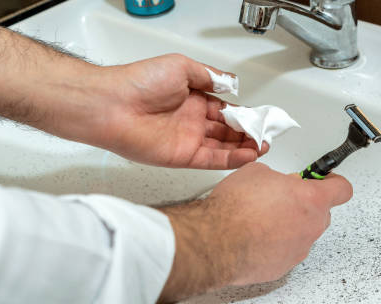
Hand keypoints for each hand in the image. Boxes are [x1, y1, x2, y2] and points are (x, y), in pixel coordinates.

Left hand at [97, 54, 267, 168]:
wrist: (113, 105)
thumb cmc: (140, 82)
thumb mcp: (182, 67)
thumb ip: (209, 77)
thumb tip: (231, 84)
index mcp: (192, 98)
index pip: (226, 110)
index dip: (245, 115)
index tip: (261, 118)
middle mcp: (191, 120)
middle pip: (227, 130)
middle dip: (249, 133)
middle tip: (266, 134)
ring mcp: (188, 140)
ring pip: (223, 147)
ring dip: (244, 148)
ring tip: (263, 146)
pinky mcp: (182, 157)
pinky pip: (212, 160)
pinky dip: (231, 159)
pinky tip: (248, 155)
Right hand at [157, 163, 352, 303]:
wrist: (217, 242)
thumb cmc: (235, 209)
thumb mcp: (257, 172)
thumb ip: (277, 177)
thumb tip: (276, 181)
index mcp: (311, 199)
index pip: (341, 189)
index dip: (333, 182)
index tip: (324, 180)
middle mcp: (311, 227)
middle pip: (321, 213)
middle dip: (305, 205)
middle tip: (282, 198)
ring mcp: (299, 250)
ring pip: (302, 233)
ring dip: (289, 226)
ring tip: (261, 220)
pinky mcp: (283, 267)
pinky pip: (286, 251)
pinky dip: (275, 245)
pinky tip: (255, 238)